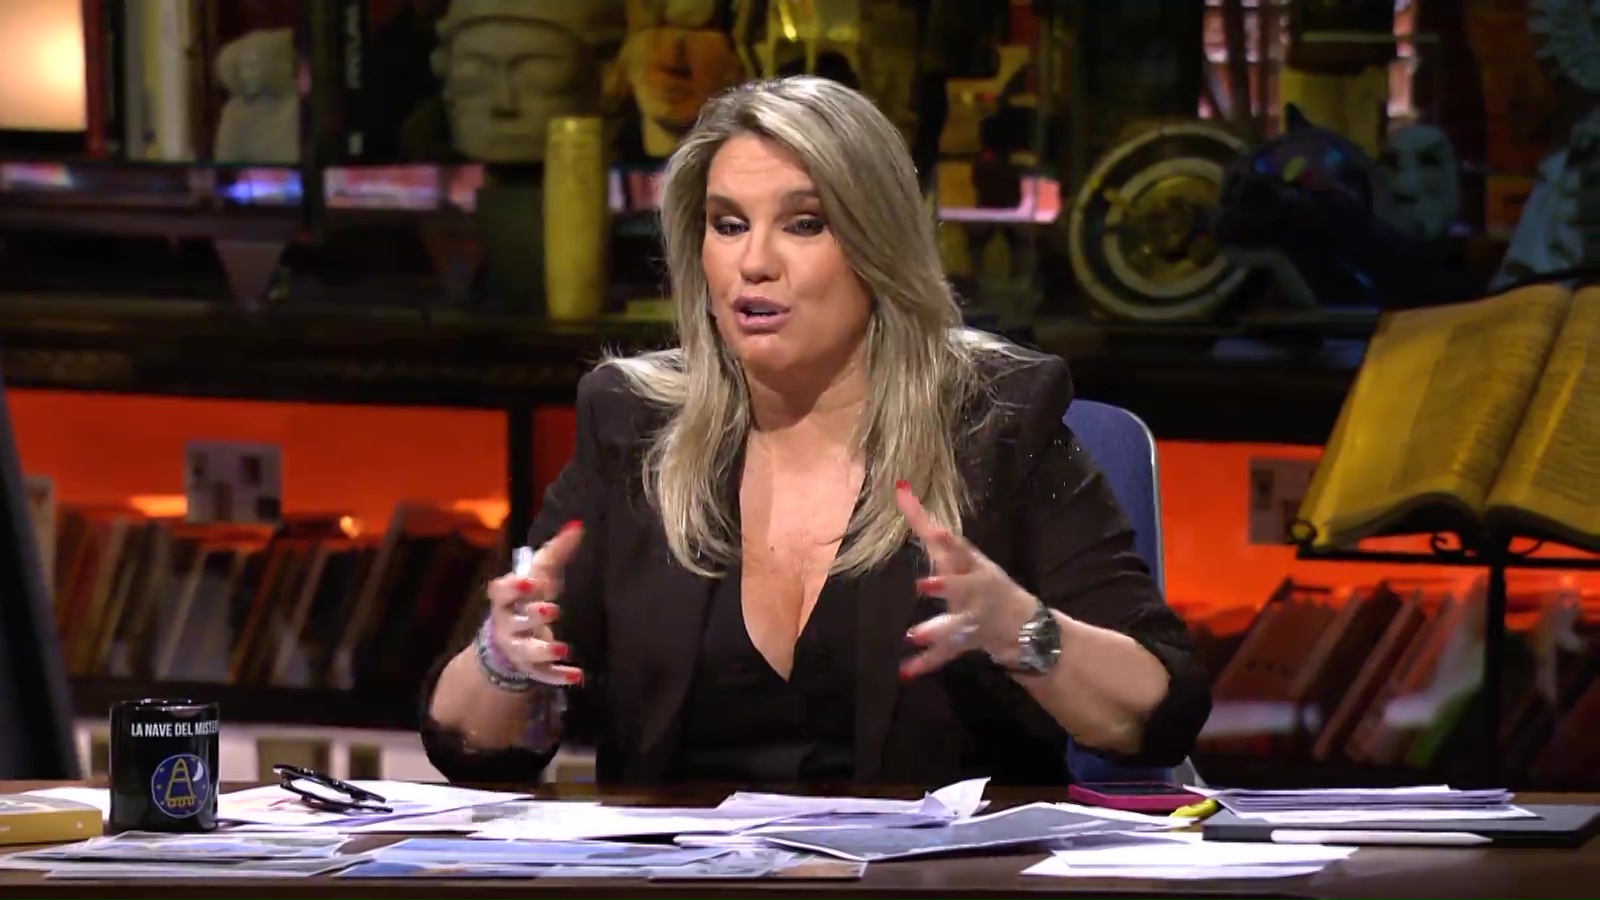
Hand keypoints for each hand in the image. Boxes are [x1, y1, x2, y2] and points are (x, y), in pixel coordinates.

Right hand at [484, 520, 584, 685]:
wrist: (509, 639)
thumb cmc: (527, 599)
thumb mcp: (540, 574)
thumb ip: (557, 551)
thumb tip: (578, 525)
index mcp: (506, 600)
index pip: (501, 592)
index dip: (513, 587)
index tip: (530, 580)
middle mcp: (508, 626)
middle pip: (516, 622)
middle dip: (533, 616)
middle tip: (553, 609)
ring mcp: (518, 649)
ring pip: (527, 652)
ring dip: (545, 651)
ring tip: (564, 648)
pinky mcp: (532, 669)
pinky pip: (544, 676)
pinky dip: (559, 677)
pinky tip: (578, 677)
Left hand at [896, 483, 1039, 678]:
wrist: (1025, 625)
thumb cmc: (985, 583)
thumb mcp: (965, 557)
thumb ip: (932, 530)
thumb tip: (900, 489)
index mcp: (973, 567)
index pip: (954, 547)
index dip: (944, 538)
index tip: (934, 531)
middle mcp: (975, 590)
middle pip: (961, 587)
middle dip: (945, 586)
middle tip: (923, 585)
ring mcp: (973, 618)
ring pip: (955, 624)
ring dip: (936, 629)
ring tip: (914, 634)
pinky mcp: (967, 640)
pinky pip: (944, 653)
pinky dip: (925, 662)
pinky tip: (905, 671)